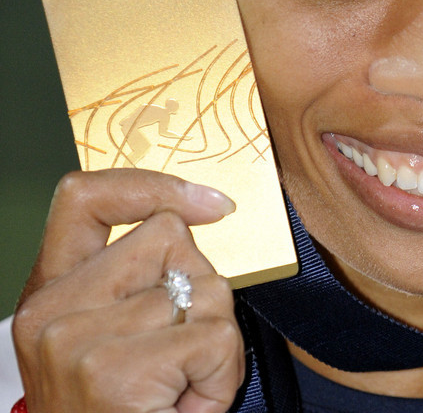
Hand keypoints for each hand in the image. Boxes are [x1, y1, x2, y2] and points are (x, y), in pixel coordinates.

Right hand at [12, 169, 244, 412]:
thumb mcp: (114, 339)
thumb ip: (136, 278)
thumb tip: (203, 216)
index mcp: (47, 295)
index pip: (84, 197)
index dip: (151, 185)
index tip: (210, 203)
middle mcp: (48, 312)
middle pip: (168, 238)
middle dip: (200, 288)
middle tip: (182, 354)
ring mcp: (75, 341)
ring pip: (202, 287)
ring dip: (216, 338)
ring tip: (182, 388)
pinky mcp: (114, 374)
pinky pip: (213, 335)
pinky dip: (223, 372)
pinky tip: (190, 406)